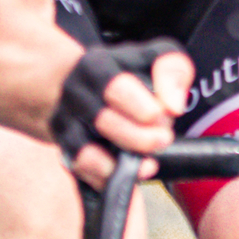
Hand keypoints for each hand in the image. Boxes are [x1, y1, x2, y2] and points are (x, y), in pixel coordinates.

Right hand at [71, 47, 193, 187]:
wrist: (83, 86)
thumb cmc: (127, 74)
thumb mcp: (155, 59)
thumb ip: (172, 72)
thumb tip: (173, 106)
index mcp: (96, 67)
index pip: (117, 88)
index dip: (145, 108)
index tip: (165, 115)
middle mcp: (75, 95)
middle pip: (103, 122)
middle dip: (141, 138)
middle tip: (163, 139)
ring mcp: (65, 125)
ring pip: (86, 154)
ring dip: (123, 164)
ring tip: (149, 163)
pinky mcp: (65, 150)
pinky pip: (83, 175)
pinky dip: (108, 180)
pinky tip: (130, 177)